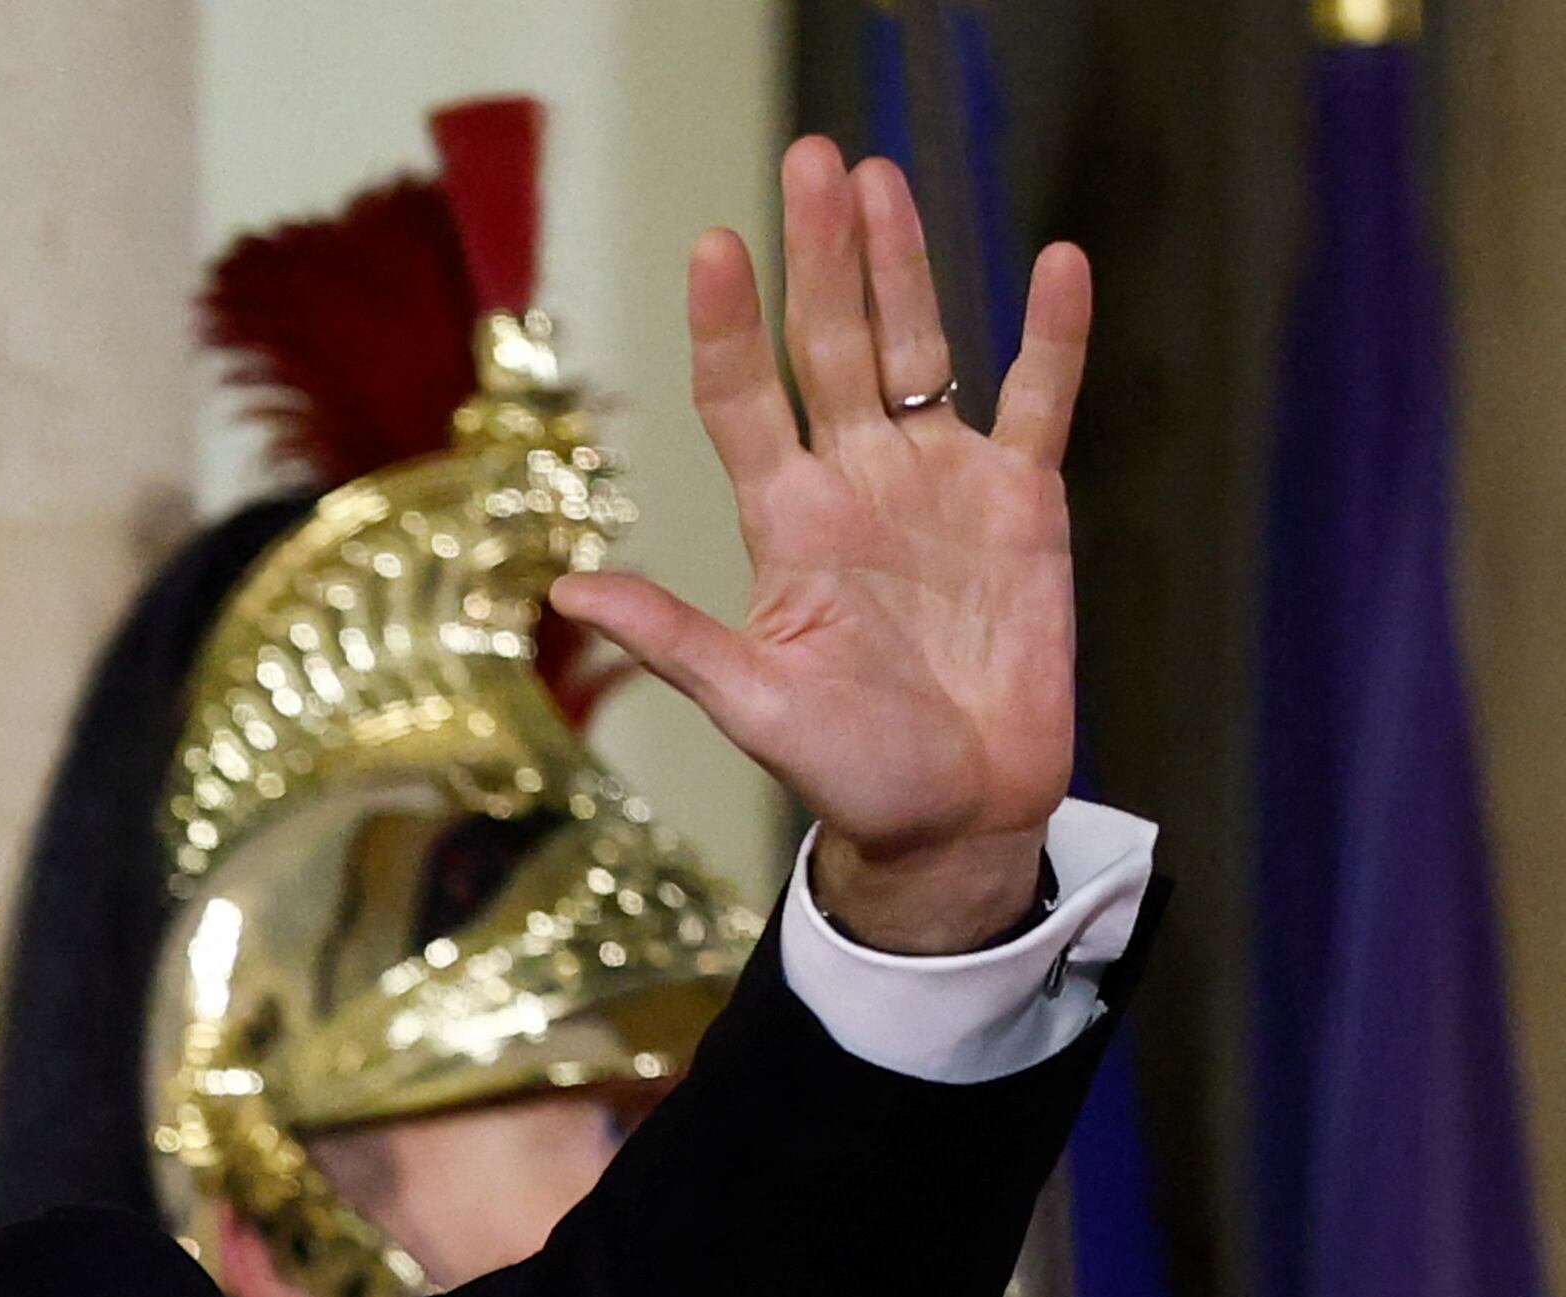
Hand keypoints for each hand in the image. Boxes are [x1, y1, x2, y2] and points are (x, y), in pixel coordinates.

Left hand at [555, 139, 1089, 956]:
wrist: (952, 815)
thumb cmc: (846, 771)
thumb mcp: (752, 705)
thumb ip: (673, 638)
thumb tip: (564, 595)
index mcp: (788, 523)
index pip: (746, 400)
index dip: (730, 325)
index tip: (715, 244)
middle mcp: (858, 483)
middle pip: (833, 344)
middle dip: (822, 255)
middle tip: (812, 159)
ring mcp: (941, 482)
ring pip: (921, 347)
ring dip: (906, 265)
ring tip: (882, 179)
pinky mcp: (1024, 502)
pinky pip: (1042, 400)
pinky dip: (1052, 335)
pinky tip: (1054, 262)